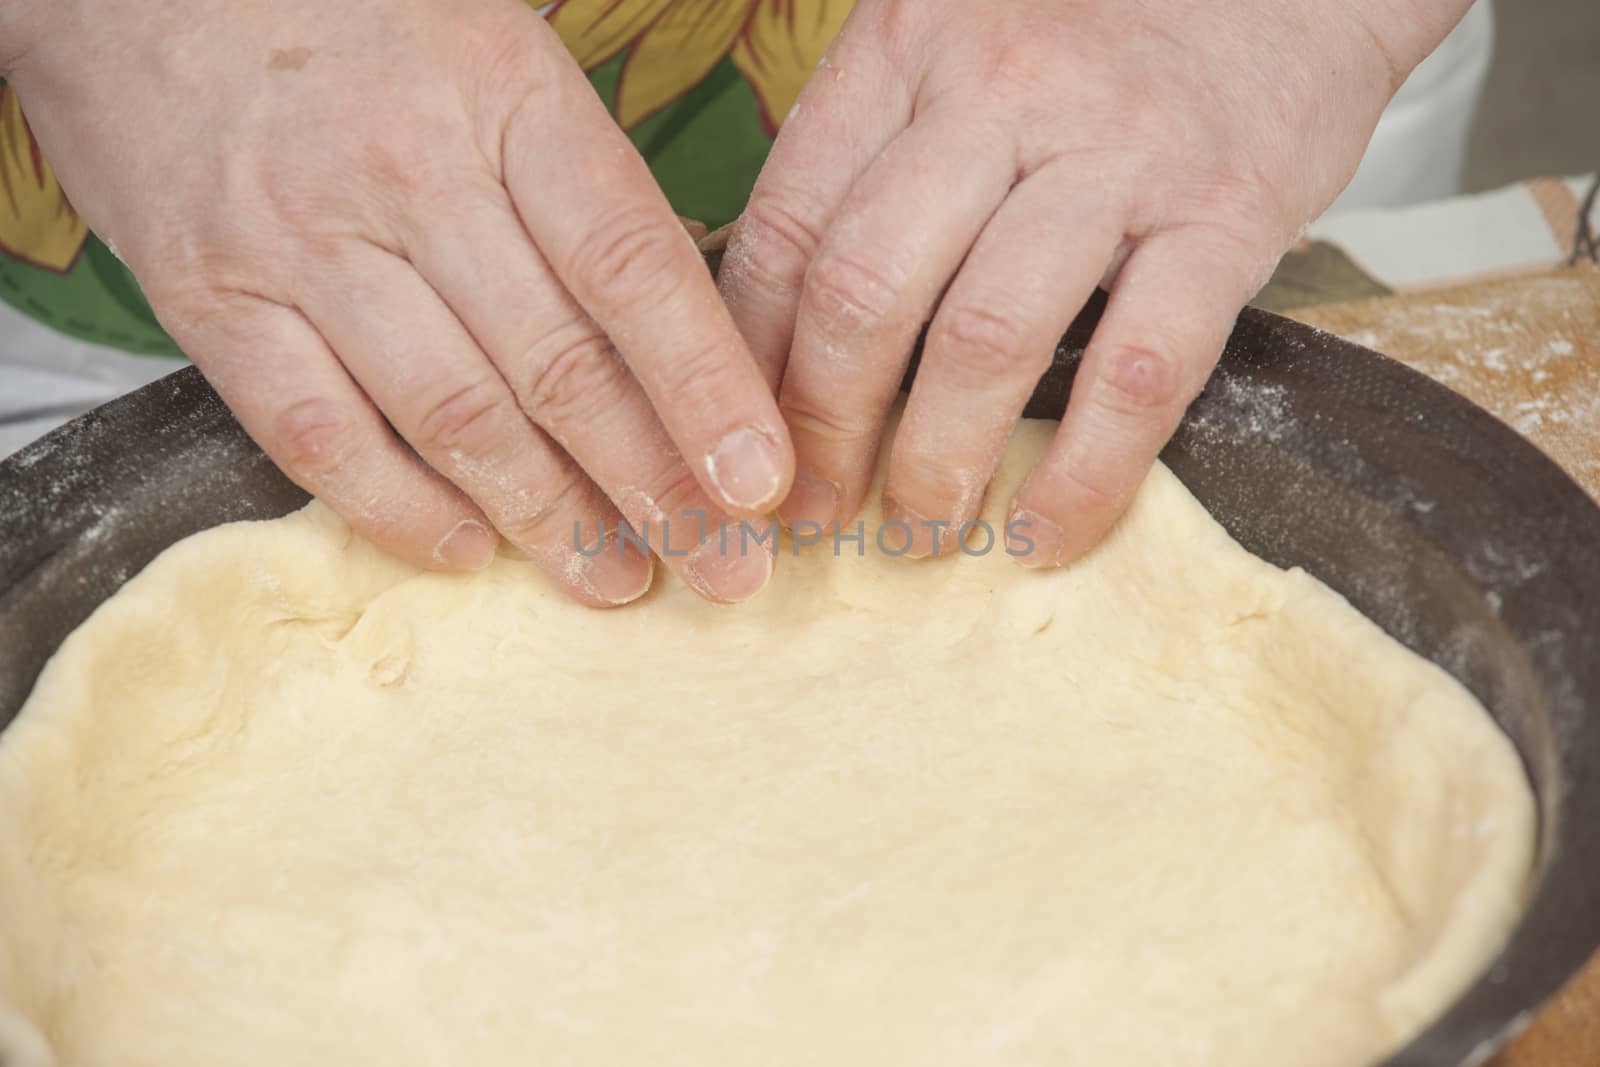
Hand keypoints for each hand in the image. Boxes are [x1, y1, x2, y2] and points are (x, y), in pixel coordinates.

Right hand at [5, 0, 793, 604]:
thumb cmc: (358, 24)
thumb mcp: (498, 61)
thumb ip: (582, 190)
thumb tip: (690, 339)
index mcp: (506, 99)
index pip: (633, 266)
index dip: (707, 387)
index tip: (762, 483)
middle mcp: (410, 175)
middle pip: (559, 365)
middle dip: (654, 486)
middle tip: (721, 570)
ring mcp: (303, 242)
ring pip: (454, 415)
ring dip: (548, 518)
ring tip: (619, 580)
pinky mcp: (214, 301)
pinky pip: (319, 435)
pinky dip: (399, 509)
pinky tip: (468, 552)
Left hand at [720, 0, 1468, 563]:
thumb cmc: (1101, 30)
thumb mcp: (959, 48)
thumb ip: (876, 159)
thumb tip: (786, 327)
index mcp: (908, 47)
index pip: (788, 226)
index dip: (750, 361)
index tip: (745, 443)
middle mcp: (999, 92)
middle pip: (865, 291)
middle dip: (824, 430)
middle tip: (814, 511)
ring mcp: (1117, 155)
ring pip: (987, 339)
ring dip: (935, 466)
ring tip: (917, 535)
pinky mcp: (1226, 215)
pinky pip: (1137, 373)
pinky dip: (1082, 476)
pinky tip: (1043, 535)